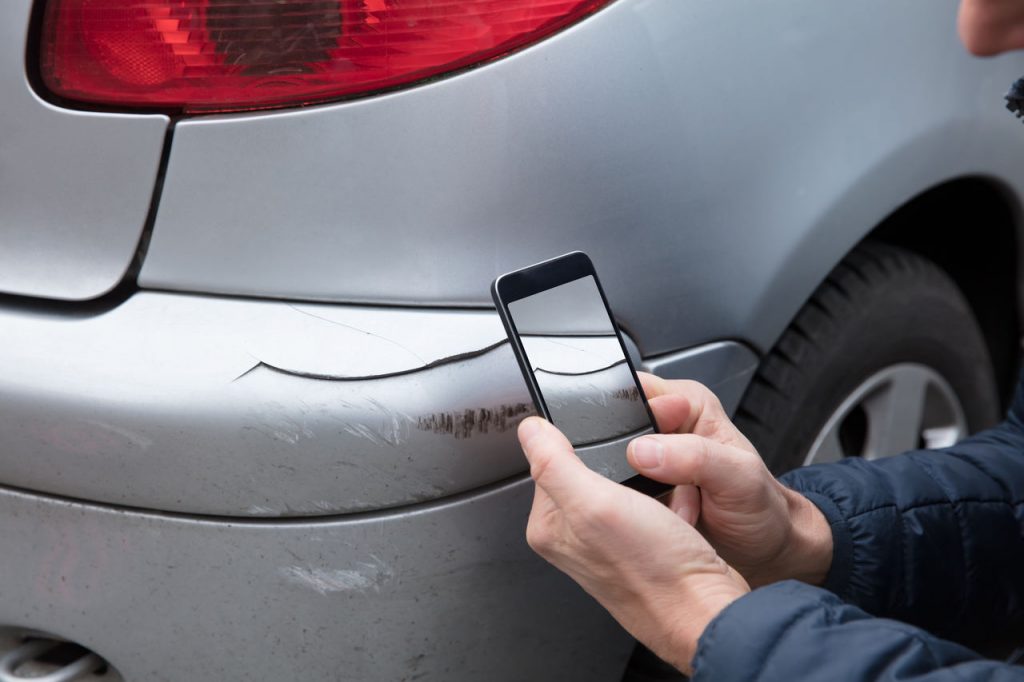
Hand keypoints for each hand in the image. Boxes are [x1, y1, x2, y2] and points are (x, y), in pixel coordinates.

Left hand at [518, 417, 748, 673]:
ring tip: (663, 500)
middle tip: (644, 480)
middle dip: (625, 465)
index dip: (586, 445)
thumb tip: (529, 430)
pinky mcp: (638, 547)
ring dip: (650, 482)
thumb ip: (554, 463)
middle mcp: (573, 538)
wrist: (704, 612)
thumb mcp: (596, 503)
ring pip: (627, 485)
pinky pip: (653, 505)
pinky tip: (676, 513)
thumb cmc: (656, 569)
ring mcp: (607, 544)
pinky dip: (668, 502)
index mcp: (550, 527)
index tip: (613, 455)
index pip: (551, 460)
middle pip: (592, 469)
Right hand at [630, 373, 832, 587]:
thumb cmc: (763, 509)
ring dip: (631, 493)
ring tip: (666, 507)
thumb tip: (644, 450)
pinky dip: (632, 509)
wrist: (765, 550)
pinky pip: (616, 492)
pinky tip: (655, 517)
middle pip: (614, 430)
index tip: (640, 459)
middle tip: (661, 490)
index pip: (634, 393)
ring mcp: (650, 459)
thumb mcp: (739, 477)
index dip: (626, 423)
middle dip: (628, 465)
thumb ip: (695, 457)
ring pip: (611, 466)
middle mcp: (665, 426)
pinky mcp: (640, 489)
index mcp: (687, 403)